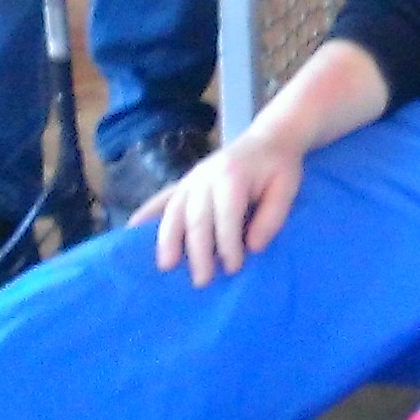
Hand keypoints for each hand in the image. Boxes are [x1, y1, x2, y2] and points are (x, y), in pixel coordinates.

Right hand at [140, 129, 306, 283]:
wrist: (268, 138)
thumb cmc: (279, 167)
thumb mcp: (287, 189)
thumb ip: (271, 217)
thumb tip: (251, 247)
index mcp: (232, 177)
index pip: (226, 217)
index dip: (228, 245)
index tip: (233, 268)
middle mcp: (206, 177)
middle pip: (196, 218)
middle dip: (198, 252)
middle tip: (202, 281)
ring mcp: (192, 178)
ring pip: (174, 211)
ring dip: (168, 240)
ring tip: (166, 265)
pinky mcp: (185, 182)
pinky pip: (163, 198)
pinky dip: (147, 212)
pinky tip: (132, 228)